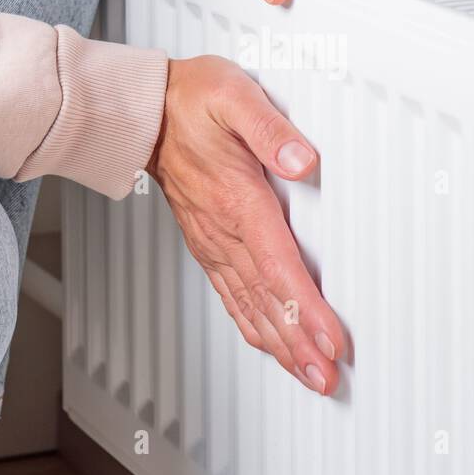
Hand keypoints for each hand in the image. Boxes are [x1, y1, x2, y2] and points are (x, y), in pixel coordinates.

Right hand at [147, 55, 345, 393]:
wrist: (143, 112)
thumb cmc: (191, 100)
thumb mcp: (235, 97)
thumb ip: (271, 130)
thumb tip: (303, 160)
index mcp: (237, 200)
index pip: (279, 268)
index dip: (306, 310)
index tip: (330, 340)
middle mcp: (224, 231)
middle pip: (267, 302)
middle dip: (299, 345)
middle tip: (327, 378)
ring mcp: (214, 242)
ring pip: (250, 307)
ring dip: (281, 346)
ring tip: (309, 375)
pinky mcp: (208, 244)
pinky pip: (233, 297)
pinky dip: (254, 327)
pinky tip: (269, 343)